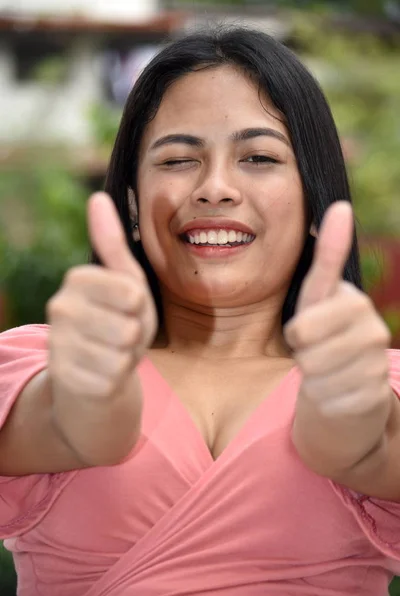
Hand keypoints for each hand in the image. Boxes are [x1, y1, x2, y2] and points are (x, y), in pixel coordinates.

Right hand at [47, 192, 156, 464]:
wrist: (96, 375)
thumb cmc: (117, 323)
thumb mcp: (124, 283)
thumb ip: (112, 244)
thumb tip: (98, 197)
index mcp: (78, 279)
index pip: (132, 292)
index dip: (139, 308)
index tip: (127, 311)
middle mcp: (59, 307)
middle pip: (129, 324)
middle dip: (135, 335)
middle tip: (121, 337)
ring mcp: (58, 344)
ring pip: (121, 353)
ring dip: (126, 358)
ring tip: (112, 354)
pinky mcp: (64, 377)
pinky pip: (113, 378)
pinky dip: (116, 380)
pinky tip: (103, 376)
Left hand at [284, 202, 392, 475]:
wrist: (345, 392)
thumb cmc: (323, 339)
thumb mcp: (317, 299)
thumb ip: (326, 257)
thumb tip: (341, 206)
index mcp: (354, 303)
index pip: (307, 319)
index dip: (297, 331)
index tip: (310, 308)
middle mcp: (372, 331)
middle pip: (307, 346)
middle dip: (301, 353)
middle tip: (313, 353)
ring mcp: (374, 364)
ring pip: (316, 374)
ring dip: (310, 376)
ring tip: (323, 371)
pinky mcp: (372, 396)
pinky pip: (326, 399)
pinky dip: (321, 399)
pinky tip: (333, 393)